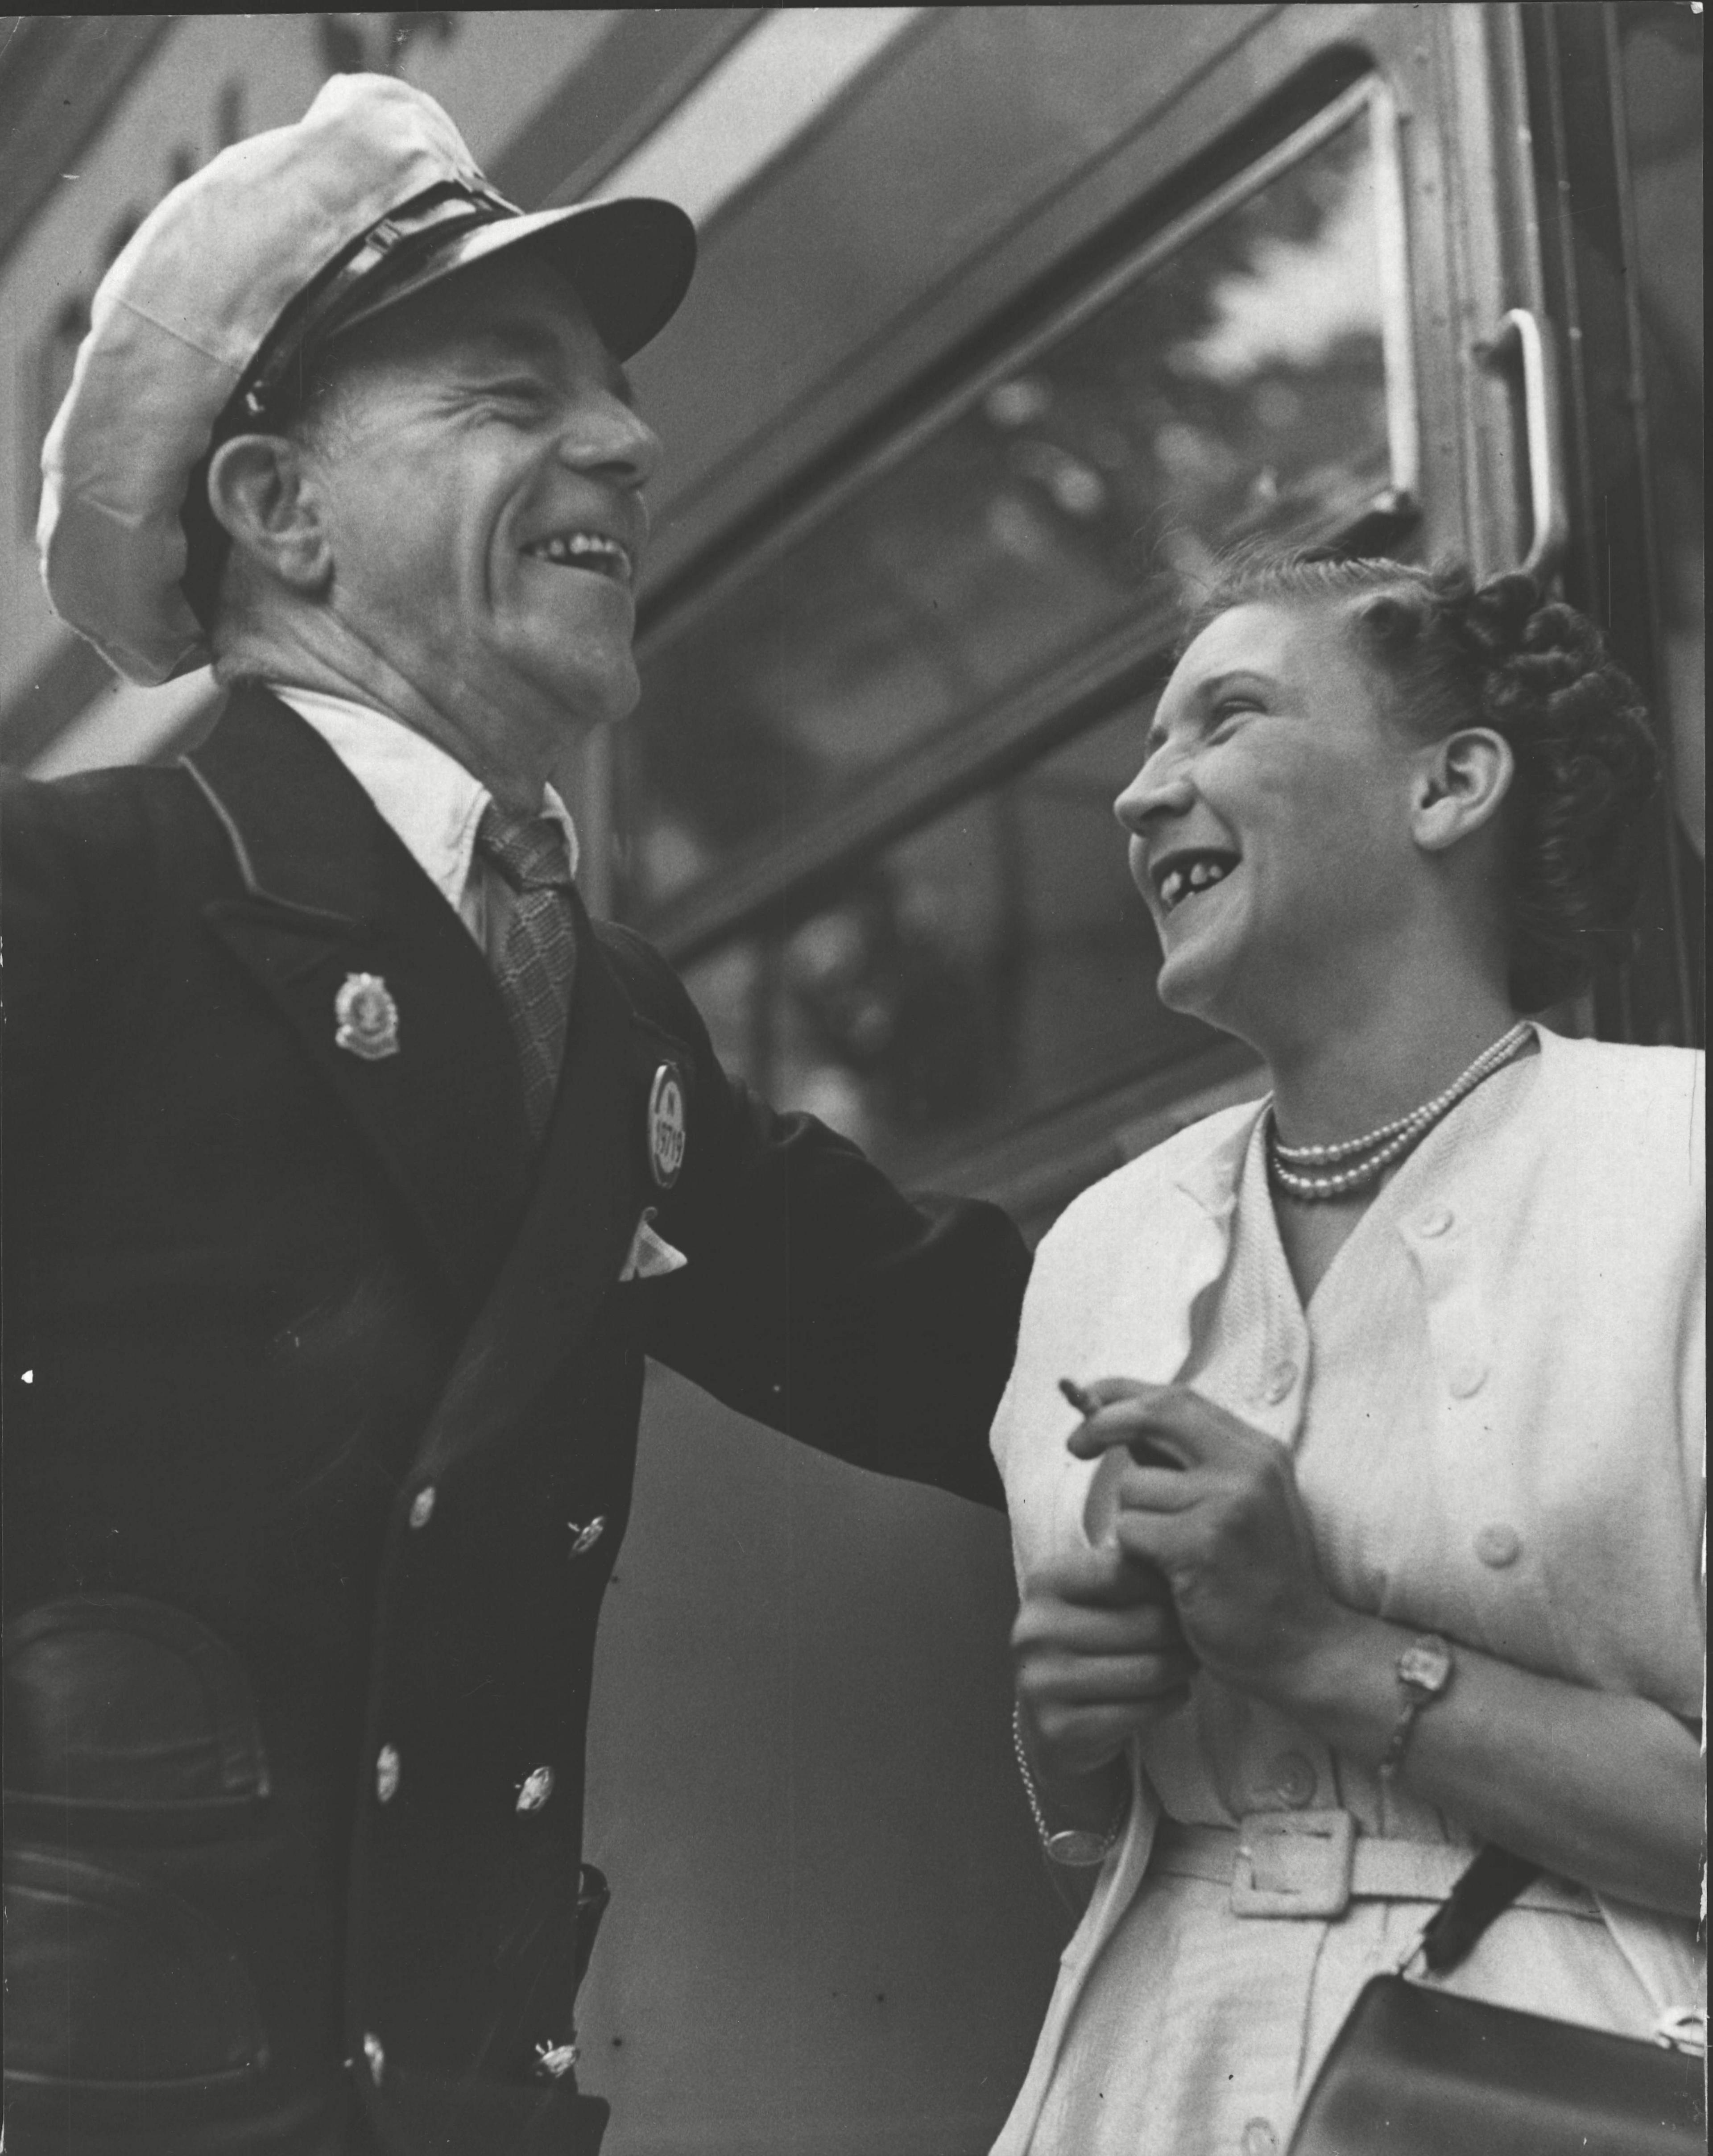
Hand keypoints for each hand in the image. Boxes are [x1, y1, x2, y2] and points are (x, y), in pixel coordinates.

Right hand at [1012, 1537, 1196, 1787]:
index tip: (1187, 1592)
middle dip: (1182, 1631)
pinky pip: (1139, 1712)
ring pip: (1147, 1671)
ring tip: (1192, 1661)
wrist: (1055, 1723)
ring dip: (1183, 1668)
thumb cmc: (1090, 1646)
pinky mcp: (1058, 1728)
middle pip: (1143, 1624)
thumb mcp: (1097, 1600)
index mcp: (1045, 1583)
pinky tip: (1176, 1693)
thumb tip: (1186, 1548)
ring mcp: (1041, 1681)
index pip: (1124, 1570)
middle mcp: (1035, 1629)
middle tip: (1203, 1633)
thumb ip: (1128, 1572)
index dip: (1165, 1583)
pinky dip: (1169, 1701)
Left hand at [1067, 1380, 1345, 1702]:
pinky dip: (1135, 1554)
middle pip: (1155, 1414)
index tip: (1089, 1399)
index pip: (1178, 1397)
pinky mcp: (1203, 1543)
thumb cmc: (1257, 1579)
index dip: (1124, 1392)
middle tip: (1076, 1445)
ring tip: (1168, 1554)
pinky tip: (1169, 1577)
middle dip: (1103, 1423)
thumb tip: (1115, 1420)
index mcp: (1258, 1450)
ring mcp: (1228, 1503)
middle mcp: (1249, 1466)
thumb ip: (1186, 1463)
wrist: (1302, 1647)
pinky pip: (1132, 1529)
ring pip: (1134, 1485)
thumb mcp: (1236, 1504)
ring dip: (1132, 1519)